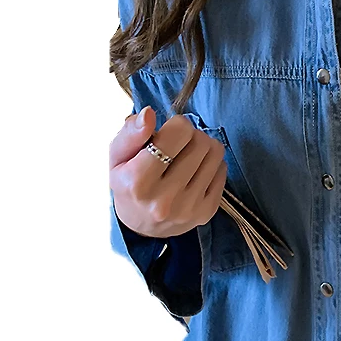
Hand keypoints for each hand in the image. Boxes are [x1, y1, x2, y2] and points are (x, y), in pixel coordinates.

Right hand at [109, 106, 228, 238]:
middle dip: (191, 135)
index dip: (177, 124)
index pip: (178, 134)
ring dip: (204, 147)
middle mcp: (164, 198)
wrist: (142, 226)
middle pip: (200, 142)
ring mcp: (188, 207)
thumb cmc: (128, 182)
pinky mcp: (206, 212)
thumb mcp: (117, 157)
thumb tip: (149, 114)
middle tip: (179, 144)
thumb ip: (130, 133)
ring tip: (188, 155)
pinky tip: (196, 171)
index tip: (169, 131)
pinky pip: (222, 170)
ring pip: (215, 154)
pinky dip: (211, 165)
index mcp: (138, 182)